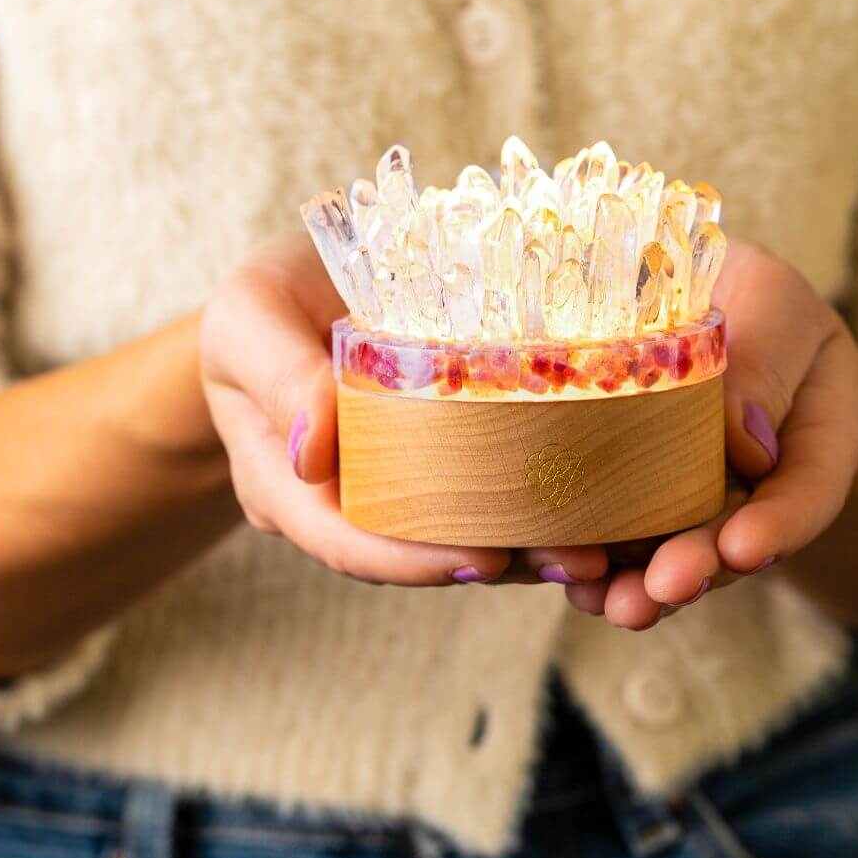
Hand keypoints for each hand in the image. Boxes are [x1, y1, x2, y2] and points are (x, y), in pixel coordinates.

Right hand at [201, 233, 605, 585]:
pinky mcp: (435, 465)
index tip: (485, 560)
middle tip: (580, 559)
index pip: (348, 542)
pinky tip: (595, 505)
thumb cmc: (267, 300)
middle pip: (418, 554)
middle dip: (500, 563)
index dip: (414, 561)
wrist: (295, 293)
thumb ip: (276, 376)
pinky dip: (533, 506)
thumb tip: (310, 456)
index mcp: (288, 486)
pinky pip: (480, 497)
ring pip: (460, 536)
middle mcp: (344, 504)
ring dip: (530, 547)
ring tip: (605, 546)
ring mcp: (392, 489)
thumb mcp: (252, 318)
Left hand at [566, 240, 857, 627]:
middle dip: (699, 566)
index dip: (781, 526)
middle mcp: (758, 486)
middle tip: (664, 587)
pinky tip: (578, 584)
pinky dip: (600, 568)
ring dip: (643, 584)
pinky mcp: (637, 505)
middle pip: (735, 538)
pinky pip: (623, 542)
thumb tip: (745, 441)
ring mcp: (697, 503)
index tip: (746, 550)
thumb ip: (769, 351)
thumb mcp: (775, 302)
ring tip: (612, 603)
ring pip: (675, 554)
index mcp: (815, 434)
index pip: (810, 488)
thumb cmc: (745, 300)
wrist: (699, 315)